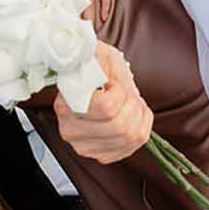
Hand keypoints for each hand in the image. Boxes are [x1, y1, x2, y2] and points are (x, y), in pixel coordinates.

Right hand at [53, 42, 151, 163]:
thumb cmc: (96, 64)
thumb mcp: (99, 54)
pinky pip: (136, 144)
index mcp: (65, 105)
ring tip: (129, 101)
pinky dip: (142, 126)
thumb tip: (99, 70)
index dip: (118, 92)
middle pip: (121, 125)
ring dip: (139, 114)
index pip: (106, 107)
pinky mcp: (102, 155)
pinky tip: (132, 115)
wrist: (92, 77)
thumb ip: (99, 61)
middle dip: (133, 103)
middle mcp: (71, 131)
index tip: (112, 83)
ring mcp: (86, 147)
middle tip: (125, 91)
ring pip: (130, 136)